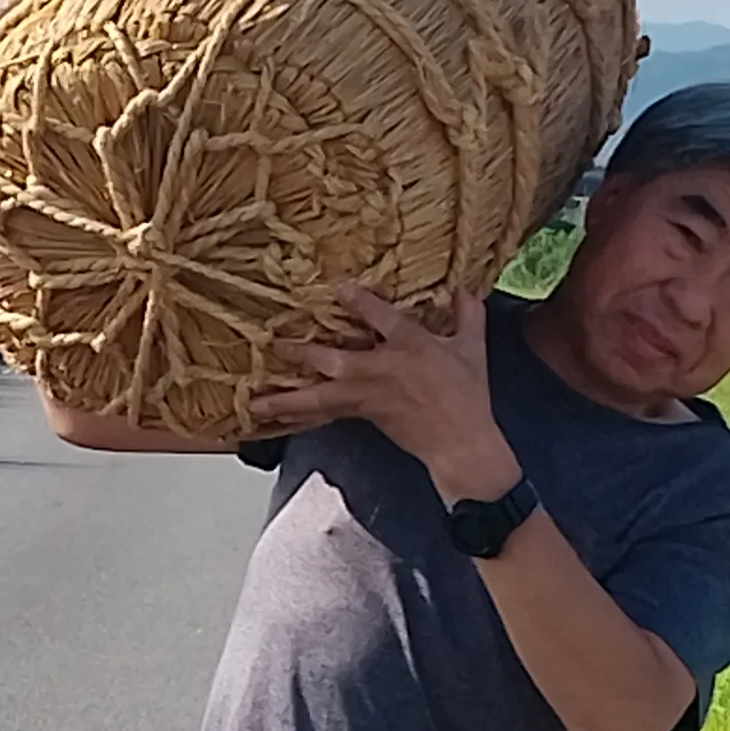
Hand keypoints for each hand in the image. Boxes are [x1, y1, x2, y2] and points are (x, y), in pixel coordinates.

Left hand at [254, 286, 520, 501]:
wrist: (460, 443)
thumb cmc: (468, 395)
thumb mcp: (473, 348)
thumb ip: (467, 314)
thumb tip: (465, 287)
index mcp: (410, 346)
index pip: (381, 317)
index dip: (359, 301)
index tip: (338, 288)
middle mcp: (382, 369)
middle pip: (335, 360)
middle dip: (304, 353)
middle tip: (275, 346)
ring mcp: (369, 396)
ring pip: (321, 397)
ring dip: (287, 400)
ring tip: (256, 403)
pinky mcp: (364, 415)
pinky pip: (326, 415)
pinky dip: (301, 417)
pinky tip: (278, 418)